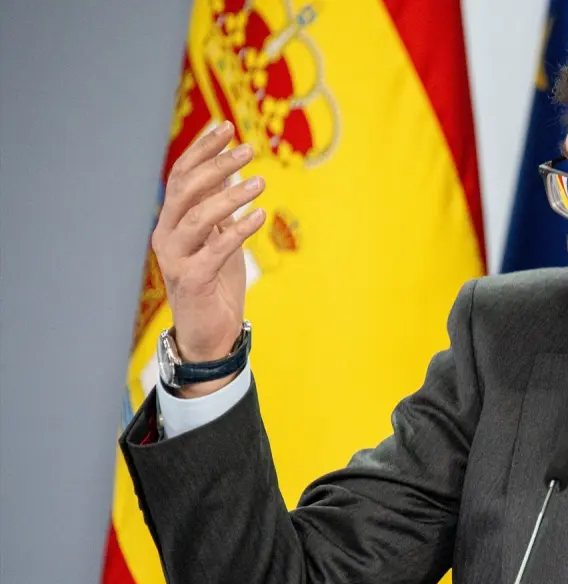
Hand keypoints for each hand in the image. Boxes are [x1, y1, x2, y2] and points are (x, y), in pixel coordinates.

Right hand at [151, 120, 265, 392]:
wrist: (209, 333)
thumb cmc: (215, 283)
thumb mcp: (219, 238)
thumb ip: (219, 206)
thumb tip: (229, 168)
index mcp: (171, 221)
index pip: (180, 175)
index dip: (201, 149)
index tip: (225, 126)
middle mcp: (166, 236)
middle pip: (185, 189)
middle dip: (216, 164)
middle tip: (248, 148)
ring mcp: (176, 259)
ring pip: (198, 217)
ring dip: (230, 195)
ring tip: (260, 180)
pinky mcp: (192, 280)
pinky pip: (215, 250)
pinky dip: (238, 230)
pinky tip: (260, 216)